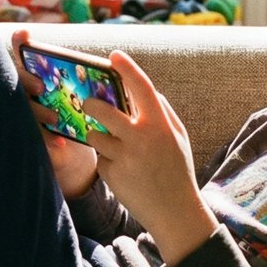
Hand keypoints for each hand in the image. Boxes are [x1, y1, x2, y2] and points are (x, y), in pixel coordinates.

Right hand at [9, 28, 98, 196]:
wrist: (81, 156)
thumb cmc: (89, 118)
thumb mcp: (94, 97)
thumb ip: (94, 83)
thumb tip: (115, 68)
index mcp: (43, 76)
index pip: (26, 54)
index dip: (22, 44)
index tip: (25, 34)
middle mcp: (29, 93)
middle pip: (19, 80)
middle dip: (27, 80)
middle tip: (42, 87)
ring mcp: (27, 114)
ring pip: (24, 108)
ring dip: (38, 111)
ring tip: (55, 118)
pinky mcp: (30, 138)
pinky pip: (33, 135)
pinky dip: (47, 138)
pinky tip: (60, 141)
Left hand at [84, 50, 216, 264]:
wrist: (174, 212)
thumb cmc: (177, 170)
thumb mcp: (179, 138)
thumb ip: (164, 112)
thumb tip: (148, 90)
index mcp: (160, 124)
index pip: (142, 87)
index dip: (127, 68)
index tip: (114, 55)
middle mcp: (141, 137)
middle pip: (102, 109)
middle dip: (90, 104)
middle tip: (88, 103)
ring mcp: (125, 157)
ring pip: (95, 135)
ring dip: (97, 136)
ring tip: (110, 145)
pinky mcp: (112, 175)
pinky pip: (100, 160)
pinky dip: (106, 162)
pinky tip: (123, 171)